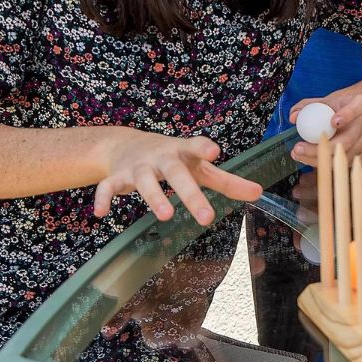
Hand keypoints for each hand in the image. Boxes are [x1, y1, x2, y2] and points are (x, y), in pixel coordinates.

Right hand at [94, 129, 262, 225]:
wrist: (128, 144)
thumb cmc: (174, 159)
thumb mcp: (200, 168)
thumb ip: (228, 181)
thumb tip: (259, 193)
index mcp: (184, 153)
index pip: (196, 147)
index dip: (203, 148)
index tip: (214, 152)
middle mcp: (161, 158)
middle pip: (175, 173)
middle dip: (190, 193)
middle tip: (206, 217)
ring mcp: (138, 167)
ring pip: (144, 181)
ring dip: (154, 197)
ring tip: (165, 216)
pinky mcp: (117, 176)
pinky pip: (108, 186)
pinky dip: (103, 198)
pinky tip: (101, 214)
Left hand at [289, 92, 361, 165]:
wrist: (351, 117)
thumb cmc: (335, 108)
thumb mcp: (322, 101)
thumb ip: (305, 106)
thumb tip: (294, 117)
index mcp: (361, 103)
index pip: (358, 107)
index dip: (347, 115)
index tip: (334, 122)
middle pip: (348, 140)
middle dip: (323, 147)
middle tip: (300, 147)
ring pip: (341, 157)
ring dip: (316, 158)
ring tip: (297, 153)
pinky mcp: (358, 157)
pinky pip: (338, 165)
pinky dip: (320, 163)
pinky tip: (304, 158)